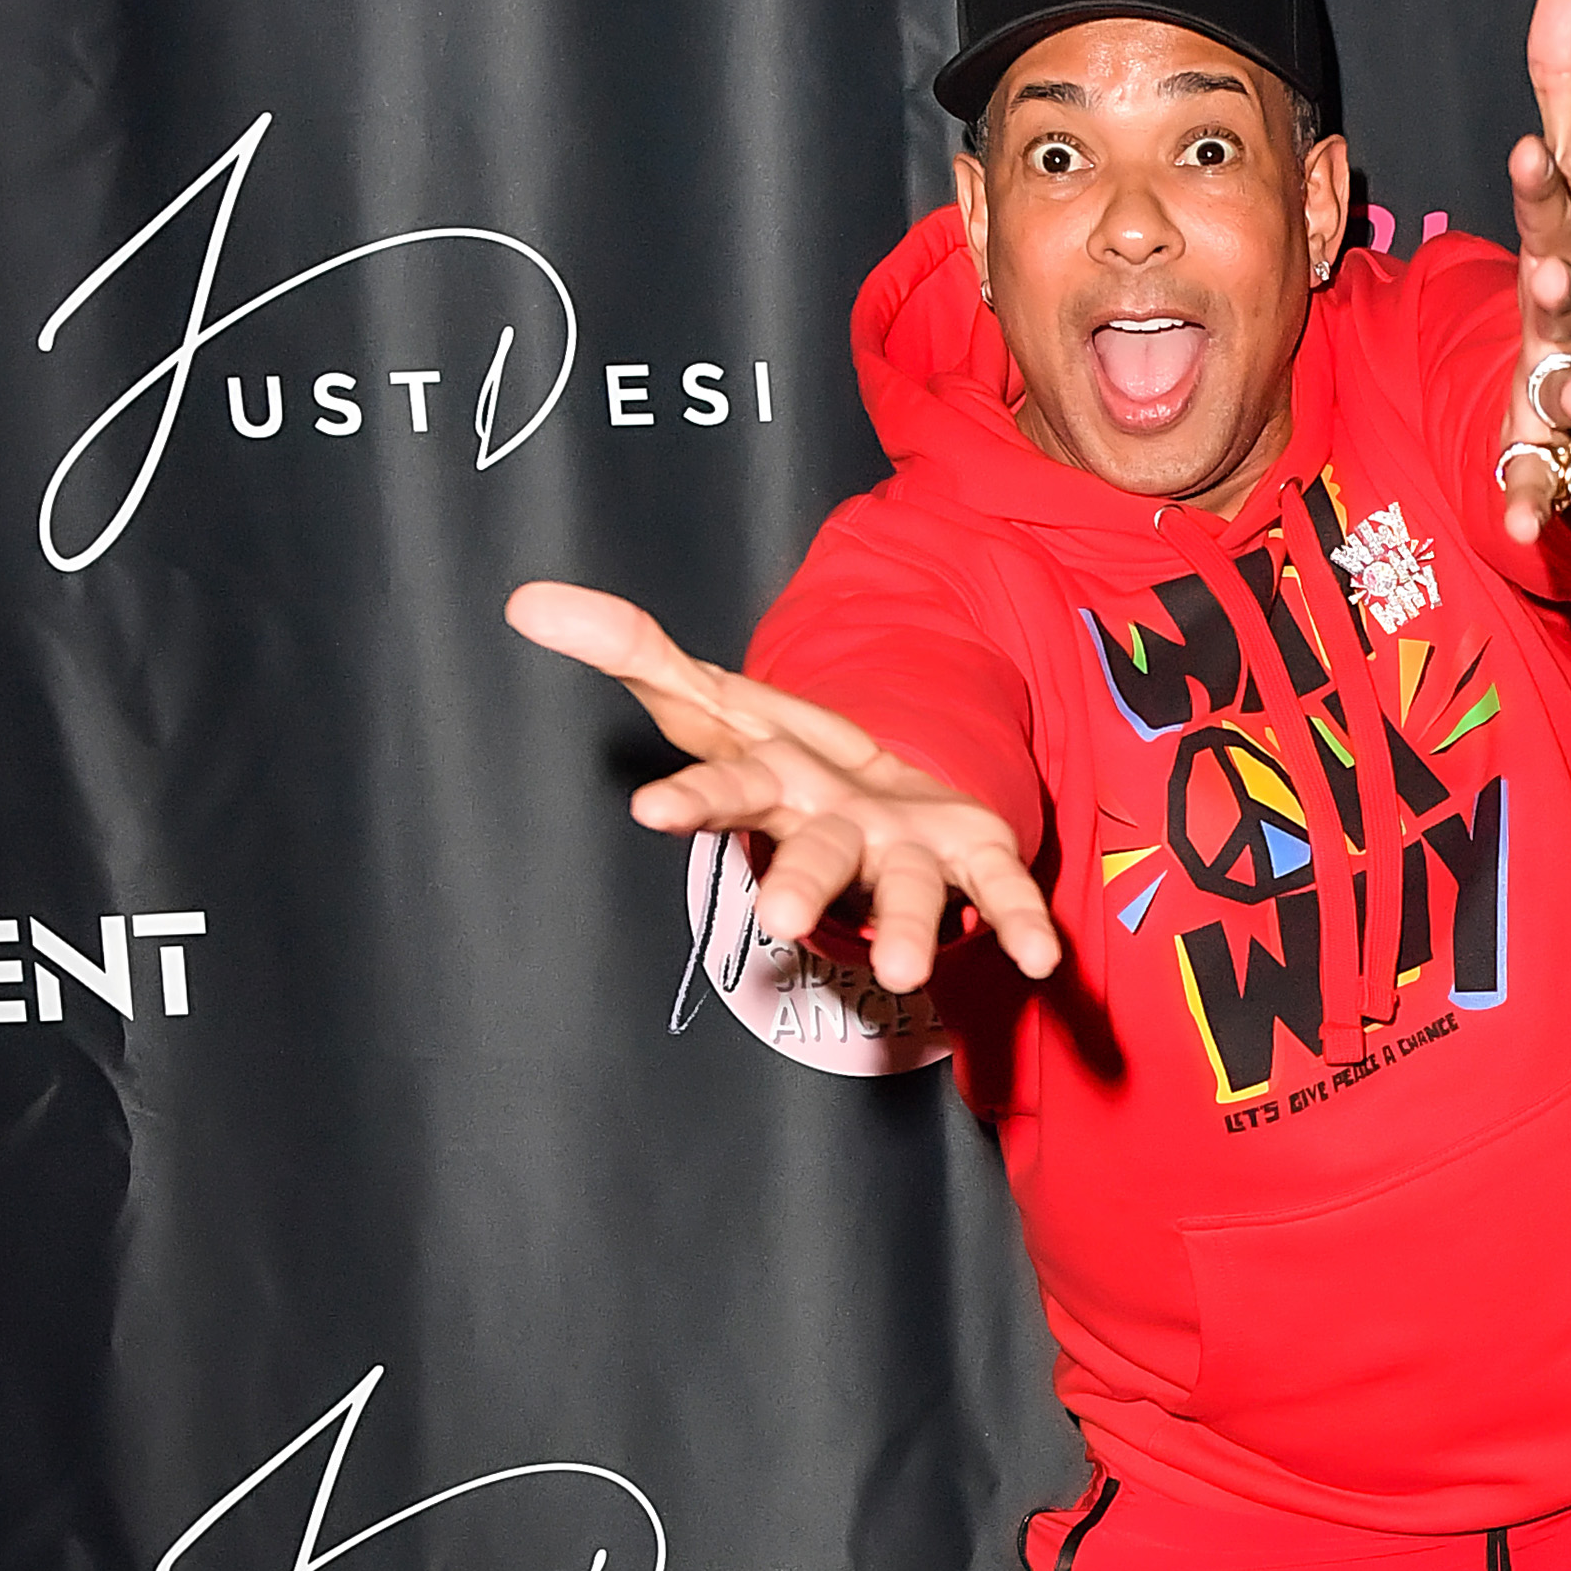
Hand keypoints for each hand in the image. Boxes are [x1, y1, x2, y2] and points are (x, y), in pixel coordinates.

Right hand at [503, 581, 1060, 989]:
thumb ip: (631, 649)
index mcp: (777, 788)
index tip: (648, 814)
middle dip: (800, 885)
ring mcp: (903, 854)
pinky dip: (1020, 926)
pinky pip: (997, 895)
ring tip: (910, 970)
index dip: (692, 798)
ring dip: (909, 928)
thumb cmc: (785, 765)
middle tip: (775, 921)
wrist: (883, 806)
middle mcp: (837, 834)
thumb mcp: (715, 695)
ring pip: (903, 891)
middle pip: (815, 857)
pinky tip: (1046, 964)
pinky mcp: (968, 860)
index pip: (725, 787)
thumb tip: (523, 599)